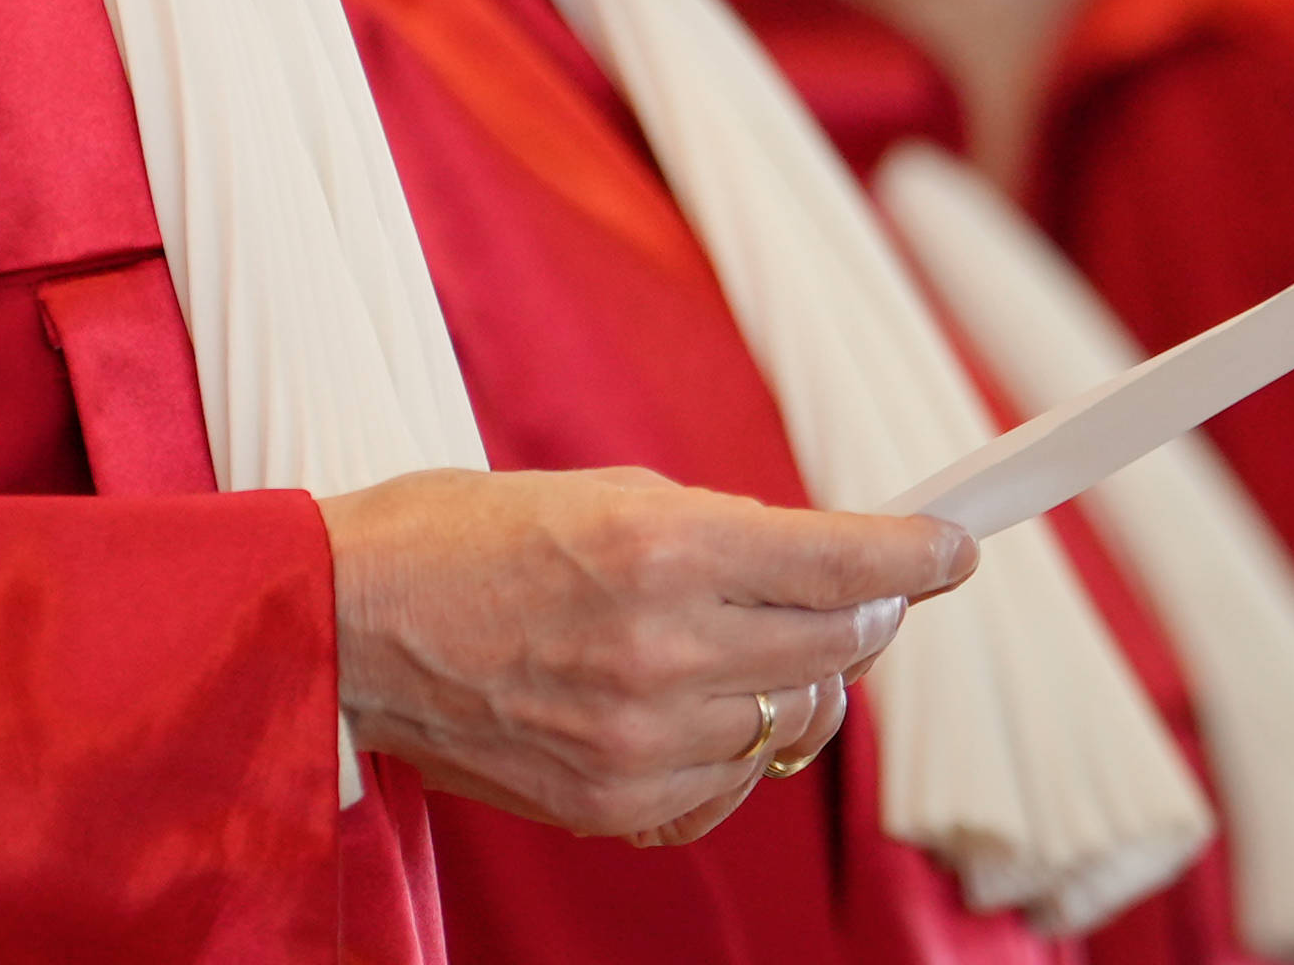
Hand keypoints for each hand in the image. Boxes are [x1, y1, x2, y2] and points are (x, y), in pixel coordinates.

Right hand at [322, 467, 973, 842]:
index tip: (953, 546)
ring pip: (790, 716)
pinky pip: (731, 783)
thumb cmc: (454, 538)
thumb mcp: (594, 489)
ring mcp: (642, 741)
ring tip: (734, 640)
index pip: (843, 563)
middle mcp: (663, 651)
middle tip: (850, 588)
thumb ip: (714, 528)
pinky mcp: (617, 804)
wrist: (341, 629)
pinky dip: (733, 742)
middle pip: (837, 645)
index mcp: (658, 547)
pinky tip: (690, 703)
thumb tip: (816, 560)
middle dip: (861, 610)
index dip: (917, 553)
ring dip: (789, 675)